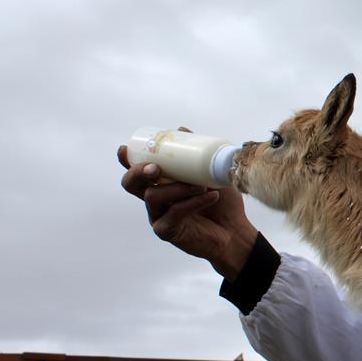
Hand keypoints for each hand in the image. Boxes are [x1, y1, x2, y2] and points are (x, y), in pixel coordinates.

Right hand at [118, 128, 257, 280]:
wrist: (236, 231)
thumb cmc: (223, 203)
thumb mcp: (213, 174)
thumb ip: (198, 155)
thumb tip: (182, 130)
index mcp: (162, 183)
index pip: (138, 170)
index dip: (127, 160)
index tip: (125, 149)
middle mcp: (156, 199)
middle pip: (131, 184)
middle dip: (138, 172)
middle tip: (156, 168)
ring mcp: (159, 215)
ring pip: (153, 196)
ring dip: (178, 187)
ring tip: (203, 186)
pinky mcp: (167, 231)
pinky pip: (173, 213)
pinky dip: (192, 202)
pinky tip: (211, 197)